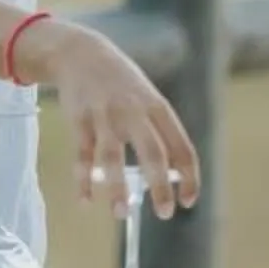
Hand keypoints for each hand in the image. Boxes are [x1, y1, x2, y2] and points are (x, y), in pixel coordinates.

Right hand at [13, 19, 200, 219]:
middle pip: (152, 153)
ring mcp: (105, 115)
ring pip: (113, 157)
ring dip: (117, 188)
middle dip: (160, 186)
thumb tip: (171, 175)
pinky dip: (83, 181)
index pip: (182, 147)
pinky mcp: (79, 120)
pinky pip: (82, 155)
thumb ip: (159, 132)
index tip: (188, 202)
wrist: (80, 53)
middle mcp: (134, 112)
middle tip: (164, 213)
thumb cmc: (121, 83)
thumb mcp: (147, 99)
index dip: (189, 177)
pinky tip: (86, 202)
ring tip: (121, 214)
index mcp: (158, 108)